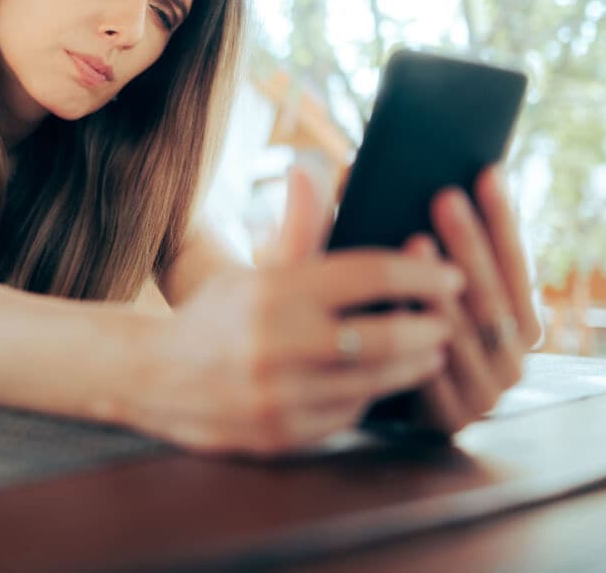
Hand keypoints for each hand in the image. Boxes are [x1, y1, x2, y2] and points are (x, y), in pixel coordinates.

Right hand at [132, 164, 463, 456]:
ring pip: (374, 382)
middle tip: (450, 318)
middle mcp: (277, 343)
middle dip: (430, 327)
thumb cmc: (216, 314)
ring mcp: (280, 396)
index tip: (451, 274)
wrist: (154, 377)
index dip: (420, 273)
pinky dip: (374, 397)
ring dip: (414, 366)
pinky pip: (349, 416)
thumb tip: (313, 167)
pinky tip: (385, 382)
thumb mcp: (254, 268)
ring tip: (432, 351)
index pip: (369, 274)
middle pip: (385, 335)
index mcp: (273, 291)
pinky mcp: (282, 436)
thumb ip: (297, 228)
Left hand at [405, 165, 541, 433]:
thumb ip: (429, 239)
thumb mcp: (423, 286)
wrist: (379, 406)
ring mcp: (488, 391)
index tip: (487, 172)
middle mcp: (515, 357)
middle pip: (492, 294)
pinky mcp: (454, 418)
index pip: (516, 262)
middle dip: (470, 243)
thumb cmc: (404, 333)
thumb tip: (402, 169)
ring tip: (415, 241)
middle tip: (445, 196)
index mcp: (520, 321)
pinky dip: (414, 334)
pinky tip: (393, 303)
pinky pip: (433, 371)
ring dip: (441, 287)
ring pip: (466, 332)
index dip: (502, 219)